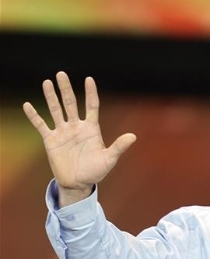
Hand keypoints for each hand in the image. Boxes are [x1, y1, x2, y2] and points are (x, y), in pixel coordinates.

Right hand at [23, 72, 135, 203]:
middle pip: (70, 103)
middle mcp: (76, 127)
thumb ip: (119, 147)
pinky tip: (27, 105)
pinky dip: (34, 116)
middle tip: (61, 74)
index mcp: (91, 129)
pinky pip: (41, 125)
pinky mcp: (51, 140)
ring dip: (51, 97)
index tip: (89, 79)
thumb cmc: (95, 172)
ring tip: (47, 82)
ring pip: (55, 110)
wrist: (78, 184)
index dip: (90, 93)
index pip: (91, 106)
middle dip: (66, 89)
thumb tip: (133, 136)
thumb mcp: (109, 159)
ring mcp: (63, 132)